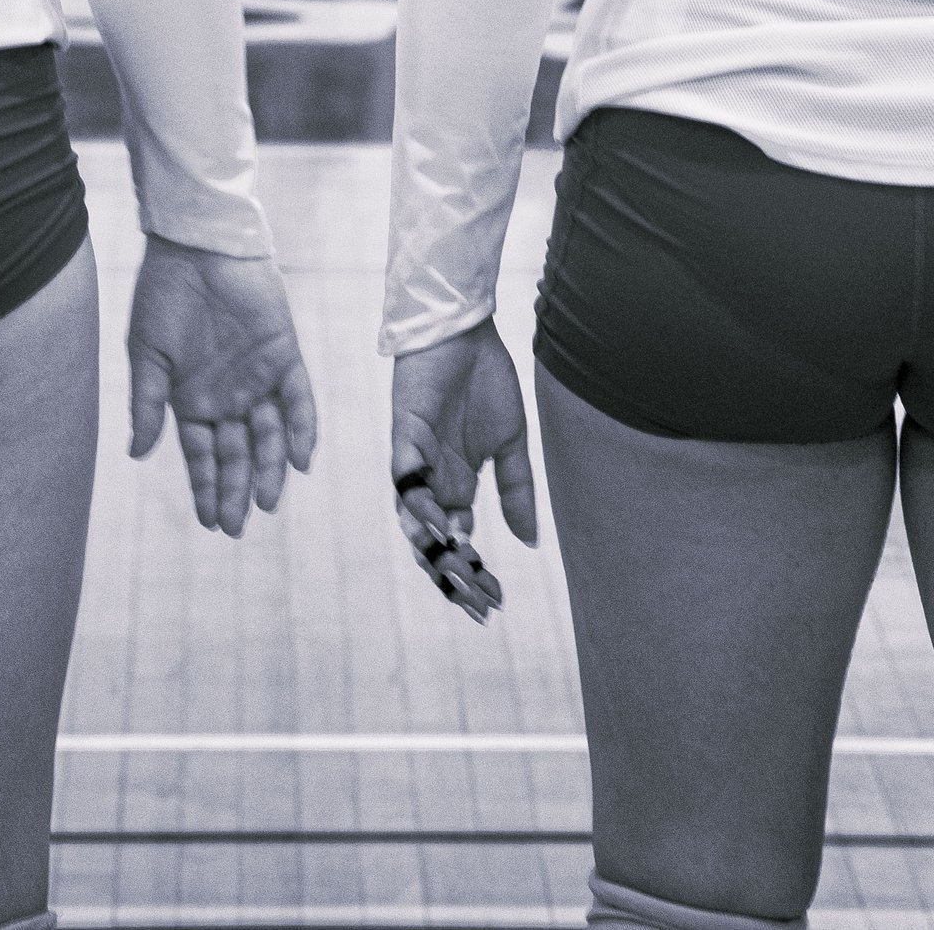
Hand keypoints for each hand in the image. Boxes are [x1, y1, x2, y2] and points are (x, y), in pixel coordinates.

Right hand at [127, 236, 317, 535]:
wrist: (196, 246)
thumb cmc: (164, 295)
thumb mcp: (147, 353)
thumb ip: (149, 403)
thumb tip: (137, 453)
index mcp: (193, 398)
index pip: (203, 455)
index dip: (206, 487)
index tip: (210, 522)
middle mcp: (228, 394)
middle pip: (237, 452)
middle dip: (236, 489)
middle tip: (237, 525)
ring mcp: (258, 376)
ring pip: (270, 434)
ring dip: (269, 467)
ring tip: (265, 501)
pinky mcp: (284, 354)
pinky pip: (299, 398)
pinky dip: (302, 427)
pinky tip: (301, 458)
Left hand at [389, 321, 540, 621]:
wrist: (467, 331)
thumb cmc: (485, 381)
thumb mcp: (510, 442)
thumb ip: (516, 490)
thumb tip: (529, 543)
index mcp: (457, 486)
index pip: (460, 543)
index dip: (473, 574)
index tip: (496, 602)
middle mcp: (433, 482)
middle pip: (434, 543)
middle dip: (454, 575)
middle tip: (479, 602)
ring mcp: (417, 461)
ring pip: (414, 520)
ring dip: (434, 548)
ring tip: (459, 571)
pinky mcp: (405, 436)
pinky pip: (405, 478)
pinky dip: (419, 503)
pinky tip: (439, 523)